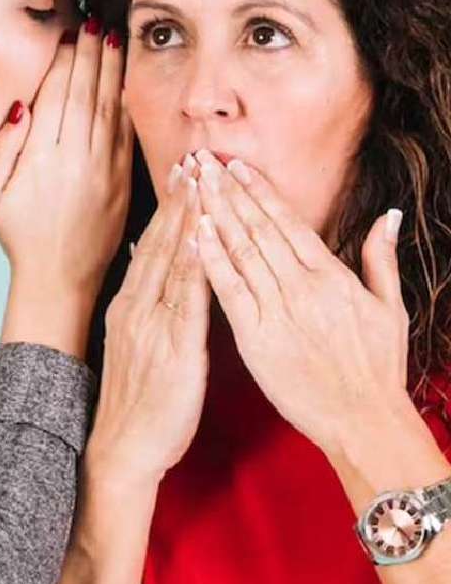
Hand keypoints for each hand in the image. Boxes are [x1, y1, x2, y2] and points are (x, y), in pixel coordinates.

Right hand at [0, 22, 132, 312]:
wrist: (60, 279)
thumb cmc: (21, 234)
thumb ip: (4, 147)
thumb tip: (22, 107)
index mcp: (42, 160)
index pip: (57, 96)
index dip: (65, 61)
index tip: (70, 35)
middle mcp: (77, 160)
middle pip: (87, 93)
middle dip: (92, 54)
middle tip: (95, 22)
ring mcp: (105, 171)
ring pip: (111, 108)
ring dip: (113, 70)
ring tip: (114, 38)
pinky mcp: (124, 182)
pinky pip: (127, 133)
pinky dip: (128, 103)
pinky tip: (127, 80)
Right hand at [86, 161, 211, 486]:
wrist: (121, 450)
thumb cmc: (136, 403)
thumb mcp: (134, 345)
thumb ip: (145, 305)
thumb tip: (152, 267)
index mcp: (129, 306)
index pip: (151, 245)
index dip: (169, 207)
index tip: (183, 170)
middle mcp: (138, 308)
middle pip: (162, 243)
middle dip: (180, 198)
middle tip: (196, 156)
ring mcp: (154, 326)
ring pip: (175, 262)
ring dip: (191, 218)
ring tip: (204, 180)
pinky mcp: (174, 349)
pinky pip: (189, 299)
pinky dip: (199, 264)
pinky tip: (209, 236)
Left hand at [195, 151, 408, 457]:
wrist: (364, 424)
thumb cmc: (378, 370)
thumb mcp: (390, 308)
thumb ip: (382, 258)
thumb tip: (387, 214)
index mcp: (331, 276)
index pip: (288, 221)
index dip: (260, 190)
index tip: (237, 165)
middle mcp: (302, 287)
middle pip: (258, 227)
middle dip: (228, 190)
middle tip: (203, 159)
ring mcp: (277, 312)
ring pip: (240, 251)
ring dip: (215, 212)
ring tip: (194, 183)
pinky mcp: (256, 339)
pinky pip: (229, 292)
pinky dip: (211, 259)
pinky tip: (195, 232)